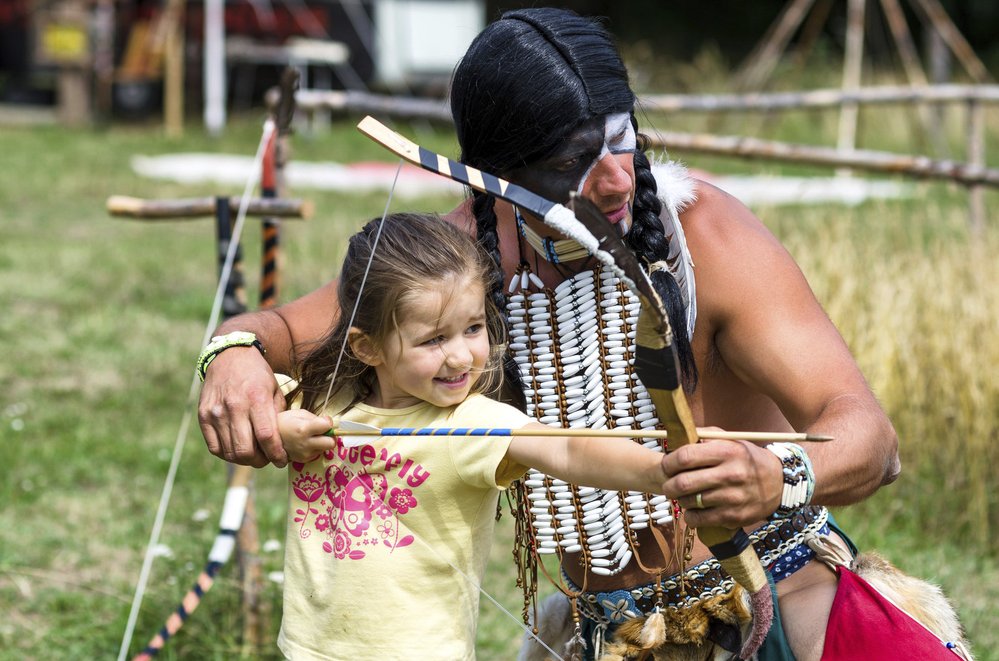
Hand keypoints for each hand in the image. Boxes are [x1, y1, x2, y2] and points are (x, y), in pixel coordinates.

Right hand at [198, 346, 288, 466]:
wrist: (229, 356)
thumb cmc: (257, 374)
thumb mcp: (274, 389)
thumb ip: (278, 414)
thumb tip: (284, 440)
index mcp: (256, 398)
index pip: (266, 436)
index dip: (275, 454)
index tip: (281, 461)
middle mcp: (234, 406)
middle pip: (245, 450)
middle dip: (260, 462)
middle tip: (267, 459)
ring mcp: (215, 413)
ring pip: (230, 452)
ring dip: (244, 460)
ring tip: (254, 455)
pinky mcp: (203, 417)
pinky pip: (215, 448)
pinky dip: (227, 454)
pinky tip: (237, 449)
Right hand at [277, 410, 335, 462]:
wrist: (268, 438)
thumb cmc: (285, 422)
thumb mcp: (299, 413)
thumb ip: (316, 418)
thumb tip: (329, 423)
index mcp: (304, 429)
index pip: (327, 426)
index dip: (328, 422)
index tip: (323, 421)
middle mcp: (305, 443)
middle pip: (331, 443)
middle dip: (330, 436)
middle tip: (323, 432)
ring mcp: (304, 454)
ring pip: (325, 449)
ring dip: (322, 442)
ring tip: (311, 437)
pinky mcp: (303, 460)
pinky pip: (317, 454)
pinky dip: (315, 448)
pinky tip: (306, 443)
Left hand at [660, 434, 782, 528]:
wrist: (780, 483)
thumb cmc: (747, 459)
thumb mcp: (731, 441)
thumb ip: (705, 437)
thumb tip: (676, 438)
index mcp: (727, 451)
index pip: (685, 457)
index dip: (669, 462)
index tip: (666, 465)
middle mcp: (730, 474)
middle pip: (683, 482)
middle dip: (668, 484)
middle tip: (668, 484)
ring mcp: (732, 498)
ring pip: (689, 502)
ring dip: (680, 500)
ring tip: (684, 496)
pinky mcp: (733, 517)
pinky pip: (699, 520)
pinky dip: (689, 516)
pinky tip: (692, 510)